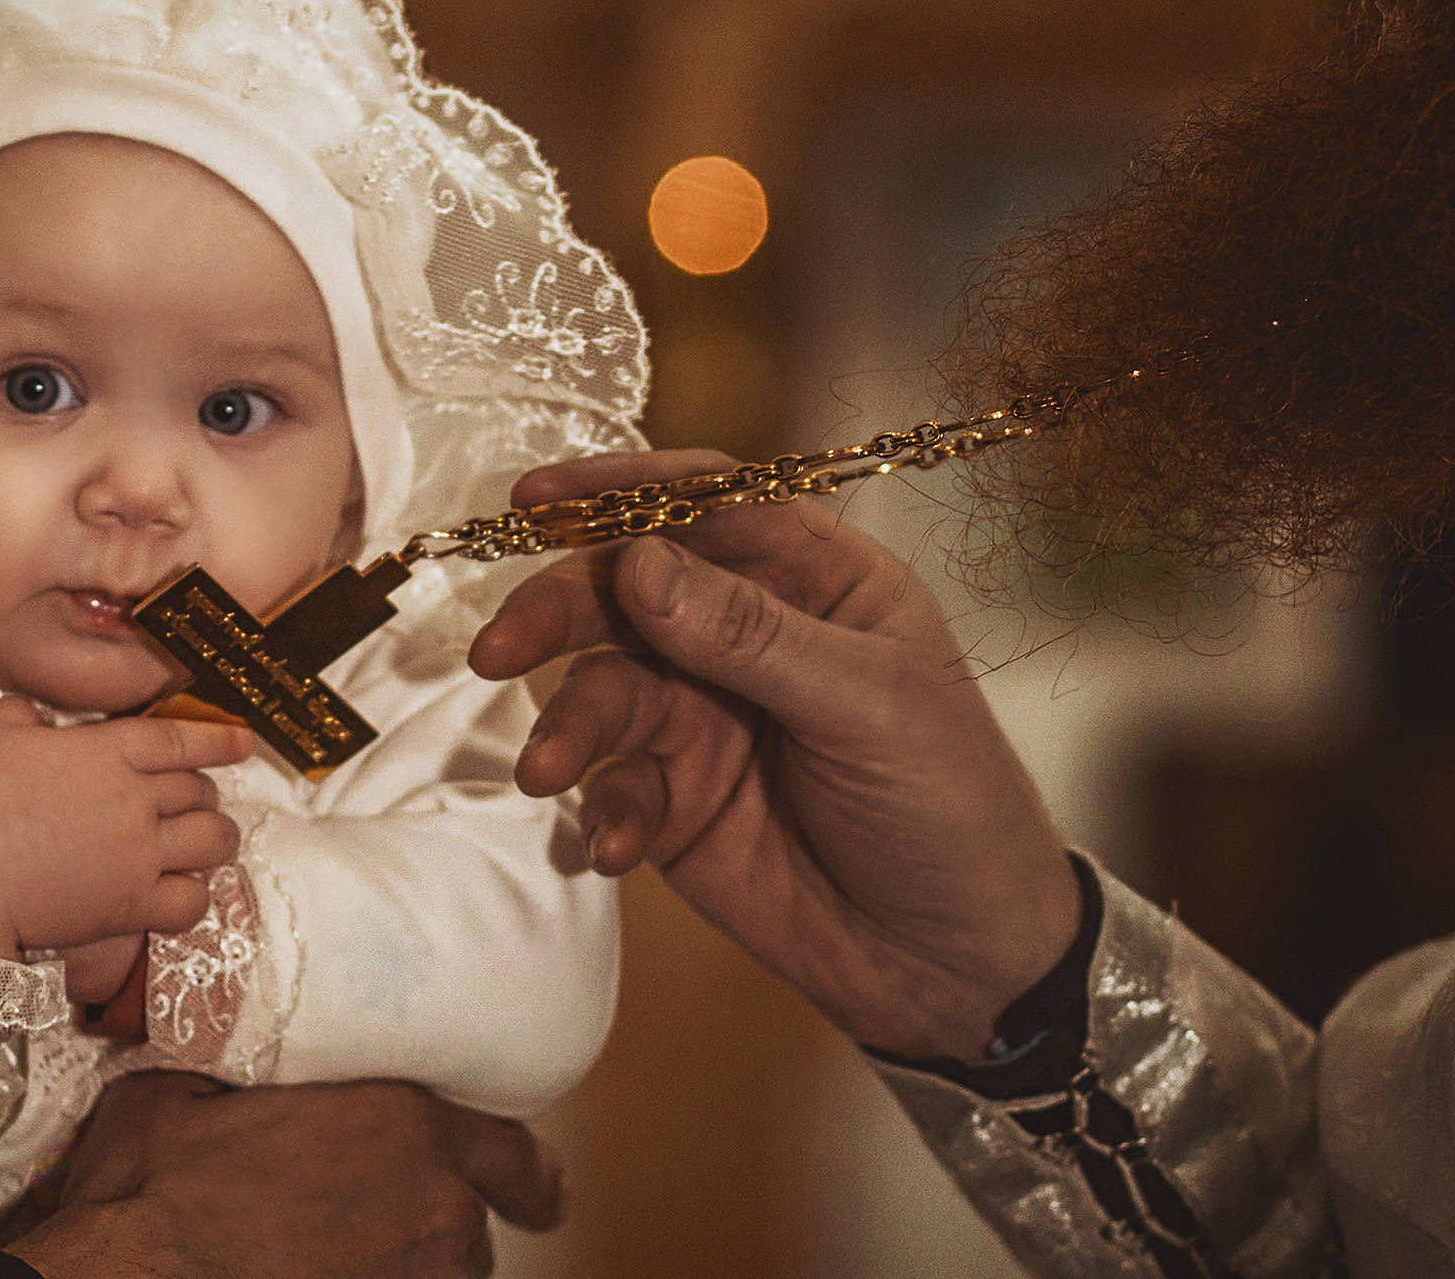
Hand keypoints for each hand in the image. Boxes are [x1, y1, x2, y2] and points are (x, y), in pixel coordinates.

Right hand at [0, 700, 247, 973]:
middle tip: (190, 803)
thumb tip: (37, 716)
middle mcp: (136, 798)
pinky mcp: (129, 906)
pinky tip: (179, 894)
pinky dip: (193, 897)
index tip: (245, 741)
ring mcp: (139, 854)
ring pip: (212, 841)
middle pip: (200, 791)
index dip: (220, 739)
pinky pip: (191, 902)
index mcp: (108, 750)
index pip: (182, 738)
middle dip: (202, 794)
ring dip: (213, 840)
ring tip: (202, 844)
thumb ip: (26, 715)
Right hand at [8, 1075, 562, 1278]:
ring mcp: (410, 1276)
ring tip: (339, 1256)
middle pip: (468, 1225)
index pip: (511, 1152)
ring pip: (441, 1275)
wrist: (121, 1277)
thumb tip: (234, 1055)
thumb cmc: (150, 1192)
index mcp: (401, 1123)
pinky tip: (319, 1274)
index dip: (529, 1177)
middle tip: (370, 1220)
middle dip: (430, 1222)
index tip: (540, 1193)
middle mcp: (429, 1203)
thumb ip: (253, 1071)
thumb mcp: (193, 1089)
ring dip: (407, 1266)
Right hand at [468, 450, 1082, 1060]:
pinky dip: (602, 810)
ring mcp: (705, 718)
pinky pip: (614, 787)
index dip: (621, 491)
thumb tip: (641, 564)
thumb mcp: (868, 707)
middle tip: (498, 648)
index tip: (536, 498)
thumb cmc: (949, 807)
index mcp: (816, 581)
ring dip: (568, 727)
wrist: (956, 963)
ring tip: (545, 772)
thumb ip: (751, 636)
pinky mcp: (676, 801)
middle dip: (559, 613)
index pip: (709, 503)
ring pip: (605, 691)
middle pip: (630, 592)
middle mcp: (747, 636)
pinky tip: (613, 848)